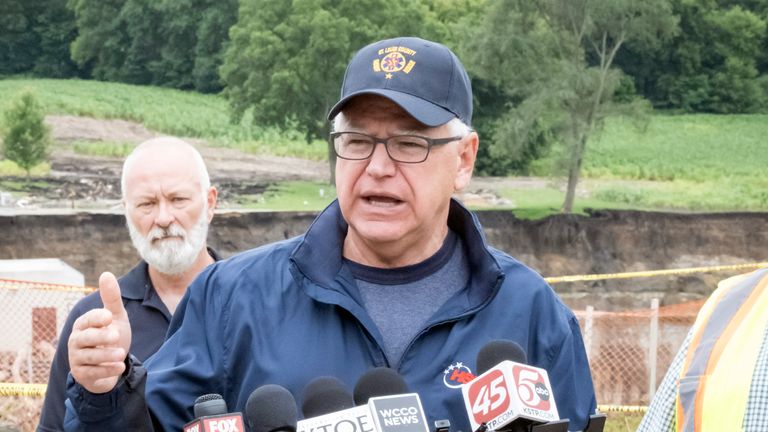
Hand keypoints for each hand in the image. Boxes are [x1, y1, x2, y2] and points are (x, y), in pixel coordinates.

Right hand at [68, 272, 132, 393]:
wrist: (113, 364)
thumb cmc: (111, 336)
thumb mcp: (115, 317)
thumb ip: (111, 298)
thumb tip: (106, 273)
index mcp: (83, 325)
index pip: (87, 320)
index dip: (97, 318)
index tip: (109, 316)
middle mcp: (76, 341)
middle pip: (85, 339)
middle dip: (100, 337)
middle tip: (116, 336)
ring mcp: (77, 359)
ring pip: (90, 357)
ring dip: (106, 356)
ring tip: (122, 353)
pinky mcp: (82, 375)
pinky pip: (93, 373)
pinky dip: (107, 371)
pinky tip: (120, 367)